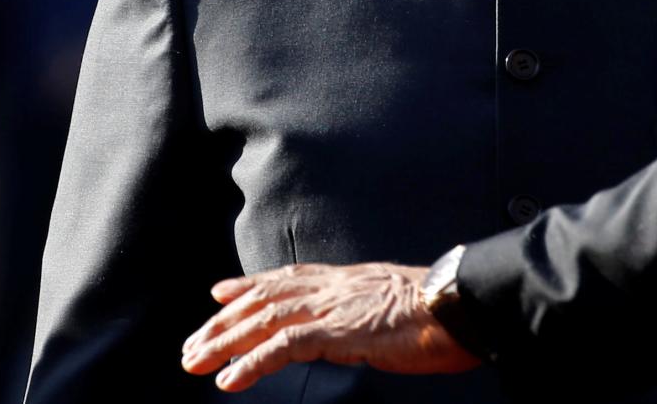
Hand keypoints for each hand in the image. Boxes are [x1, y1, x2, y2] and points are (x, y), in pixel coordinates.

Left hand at [180, 262, 481, 391]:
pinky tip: (230, 379)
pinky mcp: (340, 332)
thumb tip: (365, 322)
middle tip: (193, 344)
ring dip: (225, 342)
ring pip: (265, 320)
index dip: (251, 285)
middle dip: (225, 321)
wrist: (463, 303)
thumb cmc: (443, 310)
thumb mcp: (397, 304)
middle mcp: (335, 287)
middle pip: (266, 298)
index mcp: (350, 280)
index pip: (289, 277)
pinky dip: (253, 362)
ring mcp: (336, 307)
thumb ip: (370, 309)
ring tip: (195, 362)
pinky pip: (285, 347)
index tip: (220, 292)